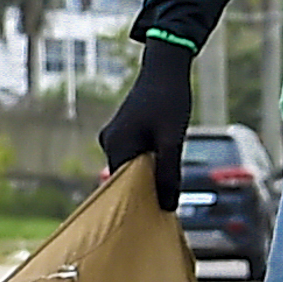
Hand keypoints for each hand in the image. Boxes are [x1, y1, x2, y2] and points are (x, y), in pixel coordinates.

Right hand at [99, 40, 195, 206]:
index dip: (141, 201)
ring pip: (133, 167)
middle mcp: (110, 142)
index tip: (157, 215)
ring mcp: (115, 136)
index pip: (124, 187)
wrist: (166, 67)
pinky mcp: (124, 131)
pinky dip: (149, 163)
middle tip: (169, 201)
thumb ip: (169, 173)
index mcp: (117, 145)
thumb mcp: (173, 139)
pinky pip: (134, 156)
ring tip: (169, 183)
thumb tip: (167, 206)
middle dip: (146, 189)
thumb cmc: (170, 99)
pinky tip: (166, 164)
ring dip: (150, 175)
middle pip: (127, 178)